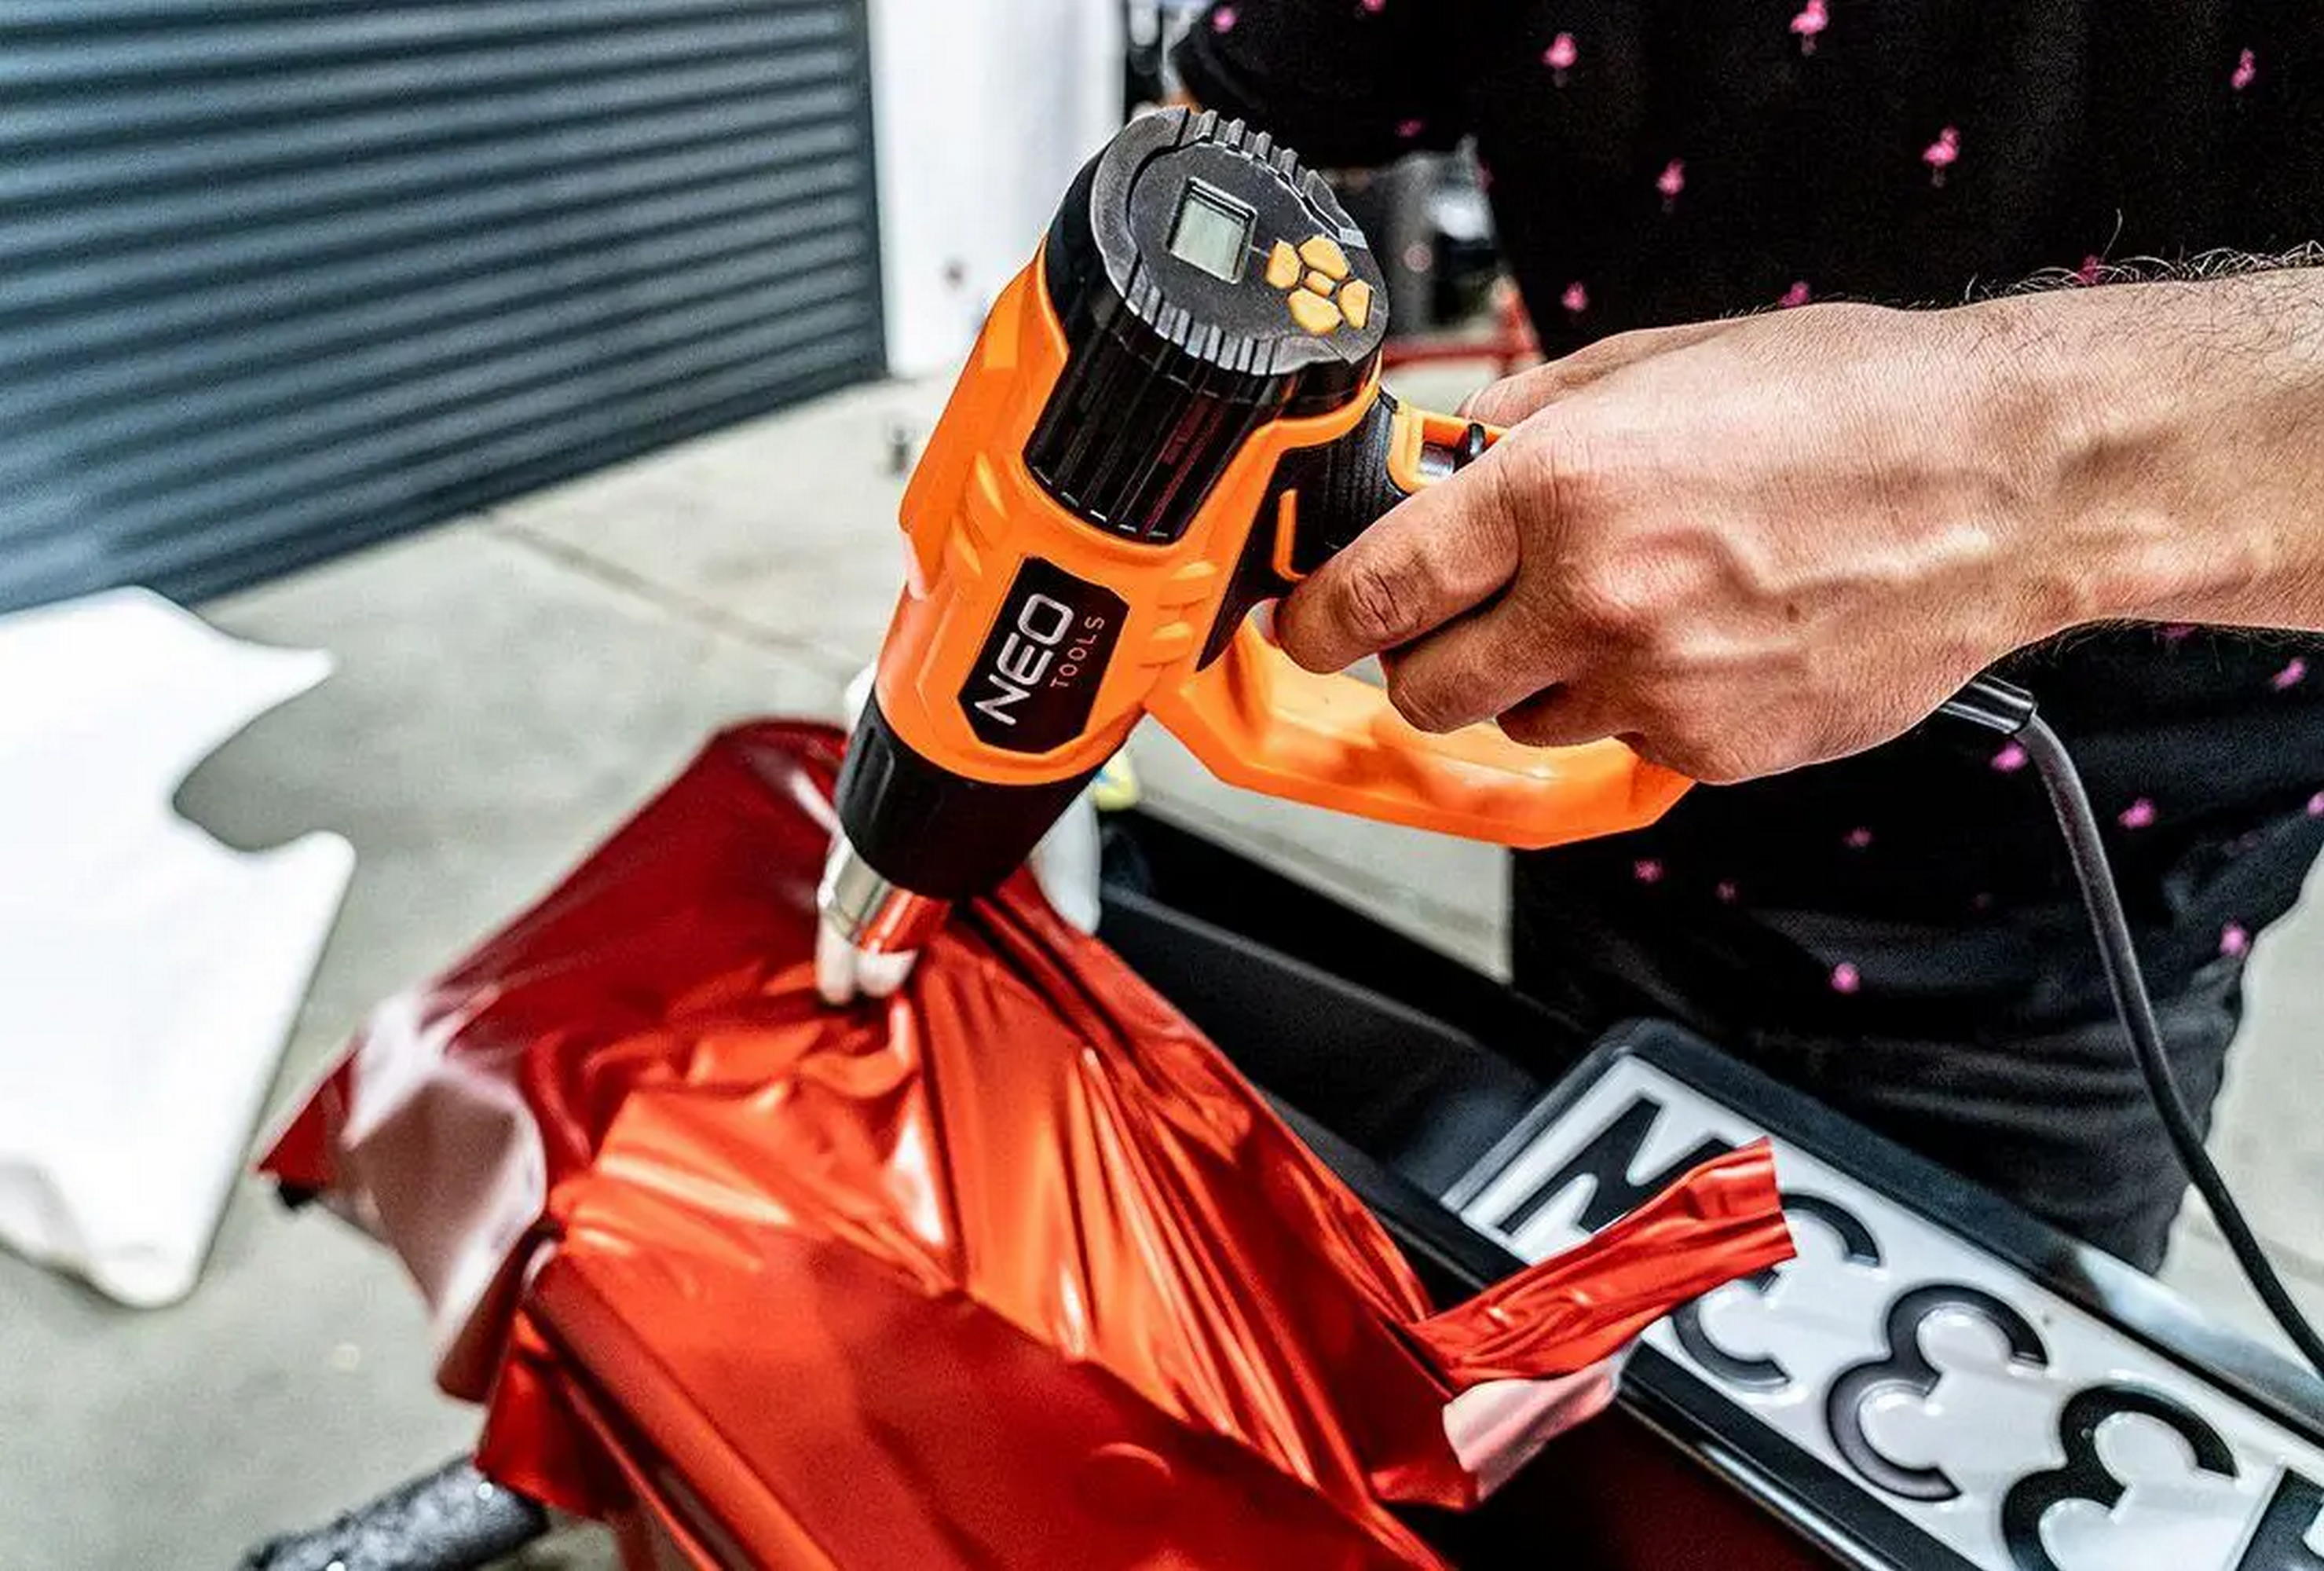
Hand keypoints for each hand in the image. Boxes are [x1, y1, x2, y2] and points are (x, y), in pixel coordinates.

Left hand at [1275, 299, 2180, 781]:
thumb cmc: (1855, 404)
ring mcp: (1660, 692)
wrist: (2009, 486)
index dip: (1320, 617)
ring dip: (1535, 684)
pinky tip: (1703, 640)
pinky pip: (1624, 747)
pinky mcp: (1719, 753)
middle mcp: (1598, 603)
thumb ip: (1529, 417)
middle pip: (1428, 689)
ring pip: (1522, 727)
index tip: (1307, 625)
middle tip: (1458, 619)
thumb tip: (1445, 455)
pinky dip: (1635, 708)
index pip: (1378, 588)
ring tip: (1622, 609)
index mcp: (1563, 490)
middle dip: (1423, 659)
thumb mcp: (1662, 360)